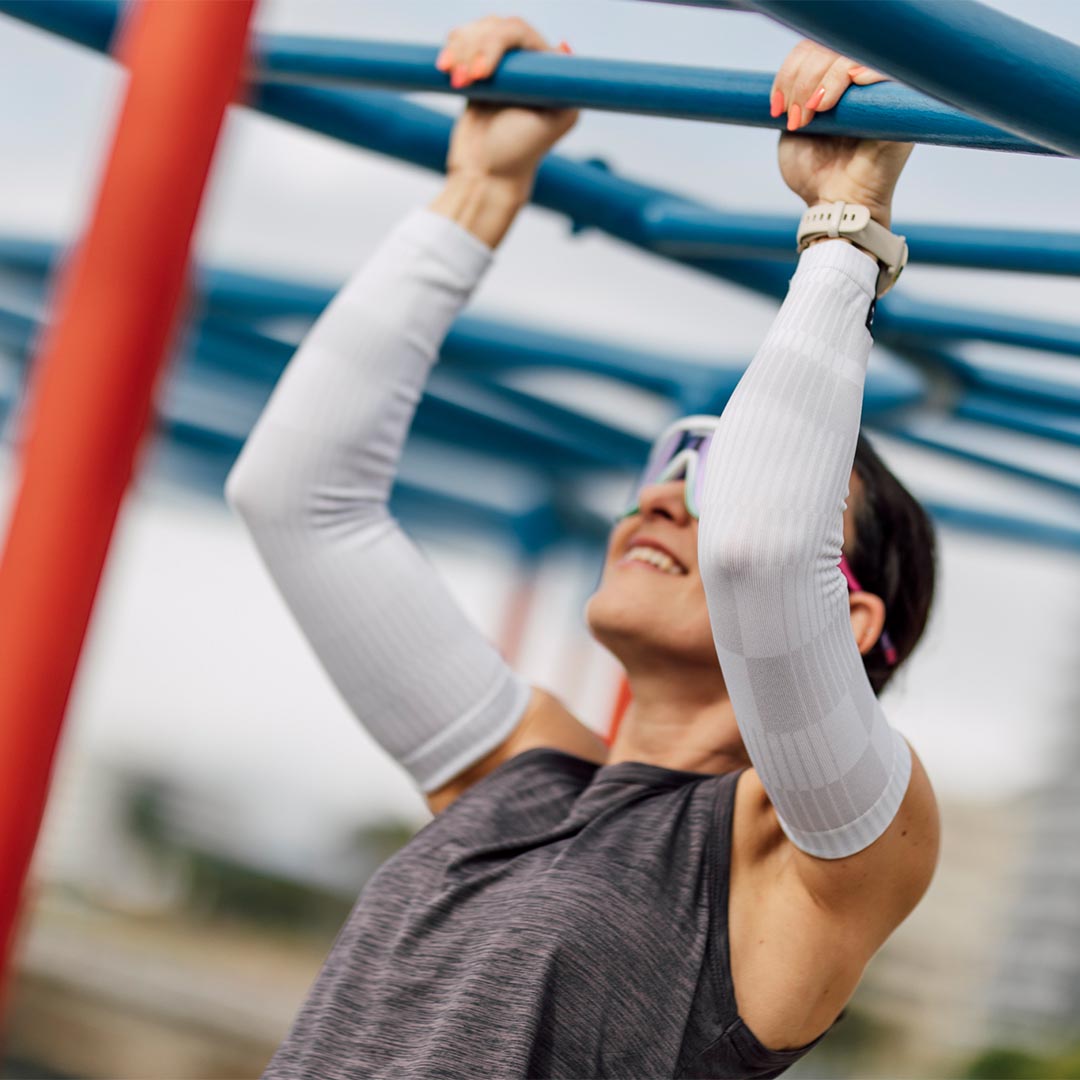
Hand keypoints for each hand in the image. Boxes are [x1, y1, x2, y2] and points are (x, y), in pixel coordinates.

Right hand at [437, 16, 577, 198]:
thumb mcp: (555, 121)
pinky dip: (452, 50)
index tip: (479, 75)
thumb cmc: (521, 153)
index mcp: (548, 71)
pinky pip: (462, 44)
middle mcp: (527, 65)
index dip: (494, 44)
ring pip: (477, 31)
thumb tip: (564, 45)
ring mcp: (502, 68)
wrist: (486, 174)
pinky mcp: (478, 75)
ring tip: (452, 79)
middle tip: (460, 80)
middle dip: (473, 46)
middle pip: (496, 27)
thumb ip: (565, 87)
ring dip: (459, 49)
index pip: (519, 33)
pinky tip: (445, 68)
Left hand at [771, 40, 912, 227]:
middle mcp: (857, 87)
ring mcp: (879, 94)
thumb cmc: (815, 177)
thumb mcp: (791, 134)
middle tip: (796, 114)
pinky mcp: (898, 107)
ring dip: (824, 79)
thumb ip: (795, 100)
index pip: (815, 50)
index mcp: (833, 88)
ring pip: (853, 57)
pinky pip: (888, 72)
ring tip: (814, 111)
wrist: (835, 207)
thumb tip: (797, 71)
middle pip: (831, 49)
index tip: (777, 107)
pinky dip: (863, 73)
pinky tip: (844, 90)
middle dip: (803, 77)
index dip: (792, 70)